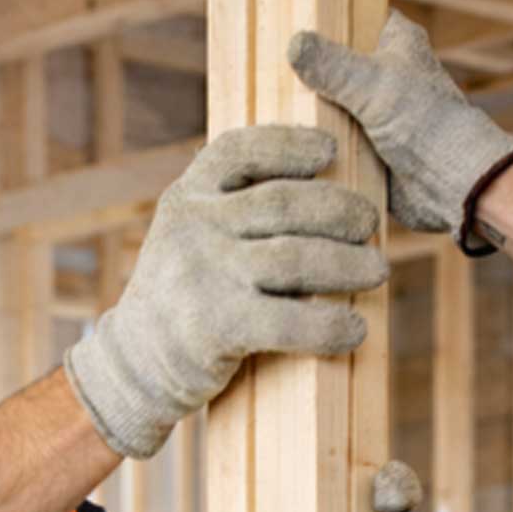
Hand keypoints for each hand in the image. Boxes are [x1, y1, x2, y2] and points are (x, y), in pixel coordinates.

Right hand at [64, 124, 386, 457]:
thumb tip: (319, 191)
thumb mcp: (186, 237)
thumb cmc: (181, 298)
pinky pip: (290, 321)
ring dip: (348, 265)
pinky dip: (330, 326)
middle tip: (369, 223)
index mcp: (187, 198)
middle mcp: (193, 228)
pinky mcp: (216, 326)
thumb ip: (229, 209)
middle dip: (339, 210)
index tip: (330, 151)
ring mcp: (204, 275)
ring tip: (377, 271)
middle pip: (285, 204)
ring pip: (297, 258)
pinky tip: (355, 331)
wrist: (135, 367)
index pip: (241, 151)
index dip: (291, 145)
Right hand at [288, 10, 512, 248]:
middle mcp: (384, 72)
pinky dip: (313, 141)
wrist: (448, 183)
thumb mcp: (372, 85)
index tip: (288, 21)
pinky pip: (329, 137)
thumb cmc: (425, 123)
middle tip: (266, 70)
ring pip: (327, 102)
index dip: (324, 17)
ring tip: (269, 105)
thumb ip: (331, 65)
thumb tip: (293, 43)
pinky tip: (285, 140)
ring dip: (306, 110)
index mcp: (396, 41)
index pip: (354, 14)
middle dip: (305, 70)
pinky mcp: (364, 146)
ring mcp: (372, 111)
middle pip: (332, 62)